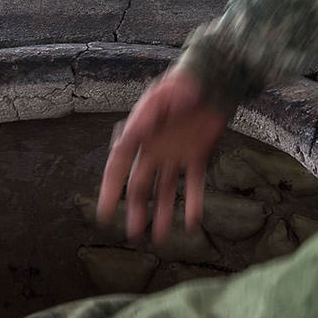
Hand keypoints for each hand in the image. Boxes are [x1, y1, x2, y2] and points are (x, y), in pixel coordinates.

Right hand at [99, 67, 228, 242]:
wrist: (214, 79)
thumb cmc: (183, 83)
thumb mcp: (161, 96)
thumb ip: (147, 115)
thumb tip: (129, 133)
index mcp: (139, 135)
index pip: (118, 167)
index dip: (109, 190)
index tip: (104, 213)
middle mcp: (154, 149)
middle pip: (140, 185)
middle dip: (135, 210)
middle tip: (133, 235)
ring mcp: (176, 154)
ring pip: (165, 190)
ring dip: (162, 213)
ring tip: (160, 239)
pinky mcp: (199, 155)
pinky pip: (194, 183)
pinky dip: (193, 202)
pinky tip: (193, 222)